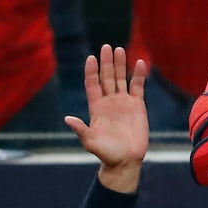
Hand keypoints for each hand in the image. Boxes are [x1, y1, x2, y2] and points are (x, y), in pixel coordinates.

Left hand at [67, 45, 148, 189]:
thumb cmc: (106, 153)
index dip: (91, 71)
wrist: (125, 160)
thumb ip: (81, 130)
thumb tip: (67, 119)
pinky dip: (139, 75)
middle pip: (107, 77)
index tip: (91, 58)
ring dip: (120, 64)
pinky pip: (138, 86)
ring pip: (121, 78)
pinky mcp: (137, 105)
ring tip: (119, 49)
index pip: (92, 84)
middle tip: (106, 47)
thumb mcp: (91, 142)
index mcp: (96, 107)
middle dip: (106, 62)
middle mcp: (109, 101)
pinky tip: (140, 63)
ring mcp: (123, 102)